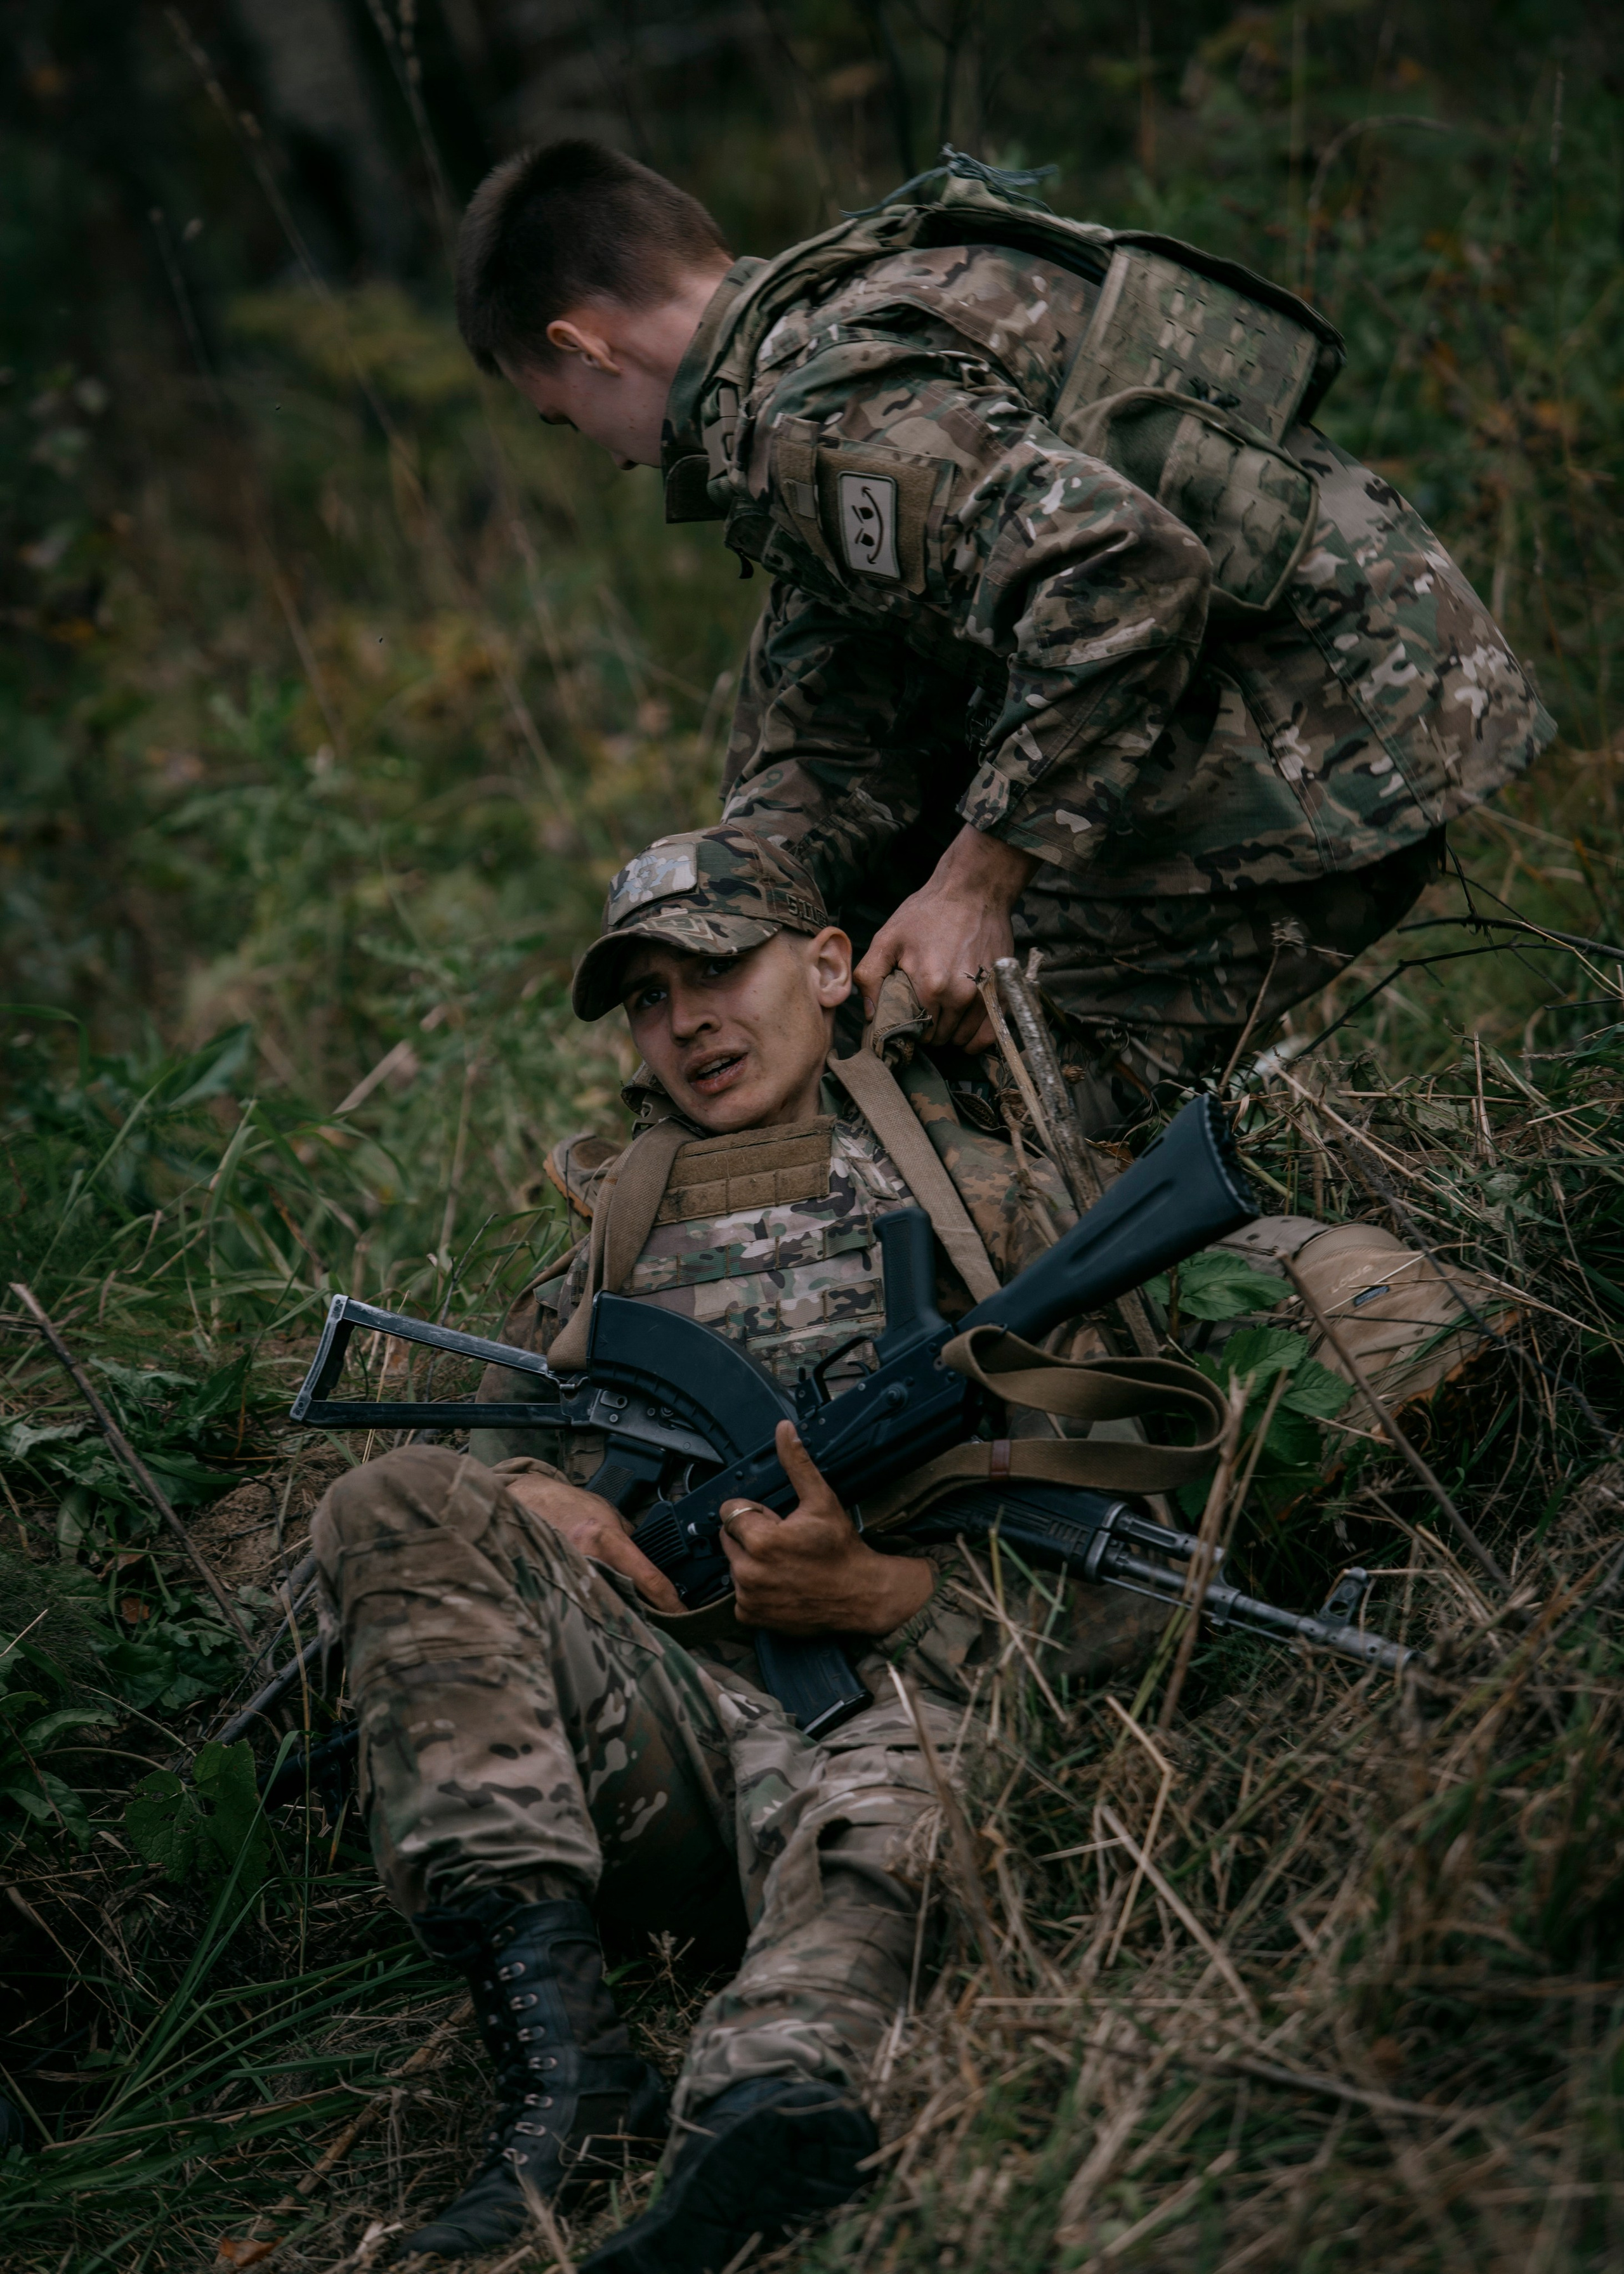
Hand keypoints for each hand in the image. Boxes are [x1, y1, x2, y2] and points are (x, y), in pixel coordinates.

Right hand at [502, 1469, 684, 1613]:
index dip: (667, 1600)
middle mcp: (587, 1559)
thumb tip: (649, 1559)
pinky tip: (601, 1621)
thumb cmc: (570, 1506)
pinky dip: (594, 1612)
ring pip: (603, 1607)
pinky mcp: (555, 1585)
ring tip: (631, 1630)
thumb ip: (629, 1538)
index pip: (646, 1577)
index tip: (682, 1616)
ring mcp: (568, 1574)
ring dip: (618, 1617)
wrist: (527, 1503)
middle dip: (642, 1616)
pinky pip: (582, 1605)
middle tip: (661, 1629)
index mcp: (605, 1539)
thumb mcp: (608, 1514)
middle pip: (624, 1600)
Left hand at [719, 1422, 934, 1636]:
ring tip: (785, 1564)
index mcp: (761, 1541)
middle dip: (751, 1536)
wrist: (860, 1595)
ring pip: (734, 1565)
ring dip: (752, 1562)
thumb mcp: (821, 1500)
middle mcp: (748, 1572)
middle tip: (785, 1543)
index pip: (731, 1512)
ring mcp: (748, 1597)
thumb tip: (784, 1431)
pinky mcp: (751, 1616)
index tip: (776, 1521)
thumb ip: (797, 1464)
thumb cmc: (841, 1549)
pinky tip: (781, 1584)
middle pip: (730, 1538)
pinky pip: (740, 1594)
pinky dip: (755, 1589)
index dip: (755, 1513)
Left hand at [853, 824, 1037, 1051]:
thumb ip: (870, 976)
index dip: (912, 1029)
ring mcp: (986, 995)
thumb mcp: (888, 938)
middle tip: (927, 1010)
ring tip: (945, 1013)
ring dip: (953, 1033)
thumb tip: (869, 1014)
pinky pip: (990, 1033)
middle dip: (931, 1030)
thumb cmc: (928, 912)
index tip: (911, 1016)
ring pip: (964, 1038)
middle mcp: (961, 997)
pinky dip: (977, 1037)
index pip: (918, 1032)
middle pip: (941, 1037)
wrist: (974, 890)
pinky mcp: (1003, 991)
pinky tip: (966, 1027)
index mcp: (931, 986)